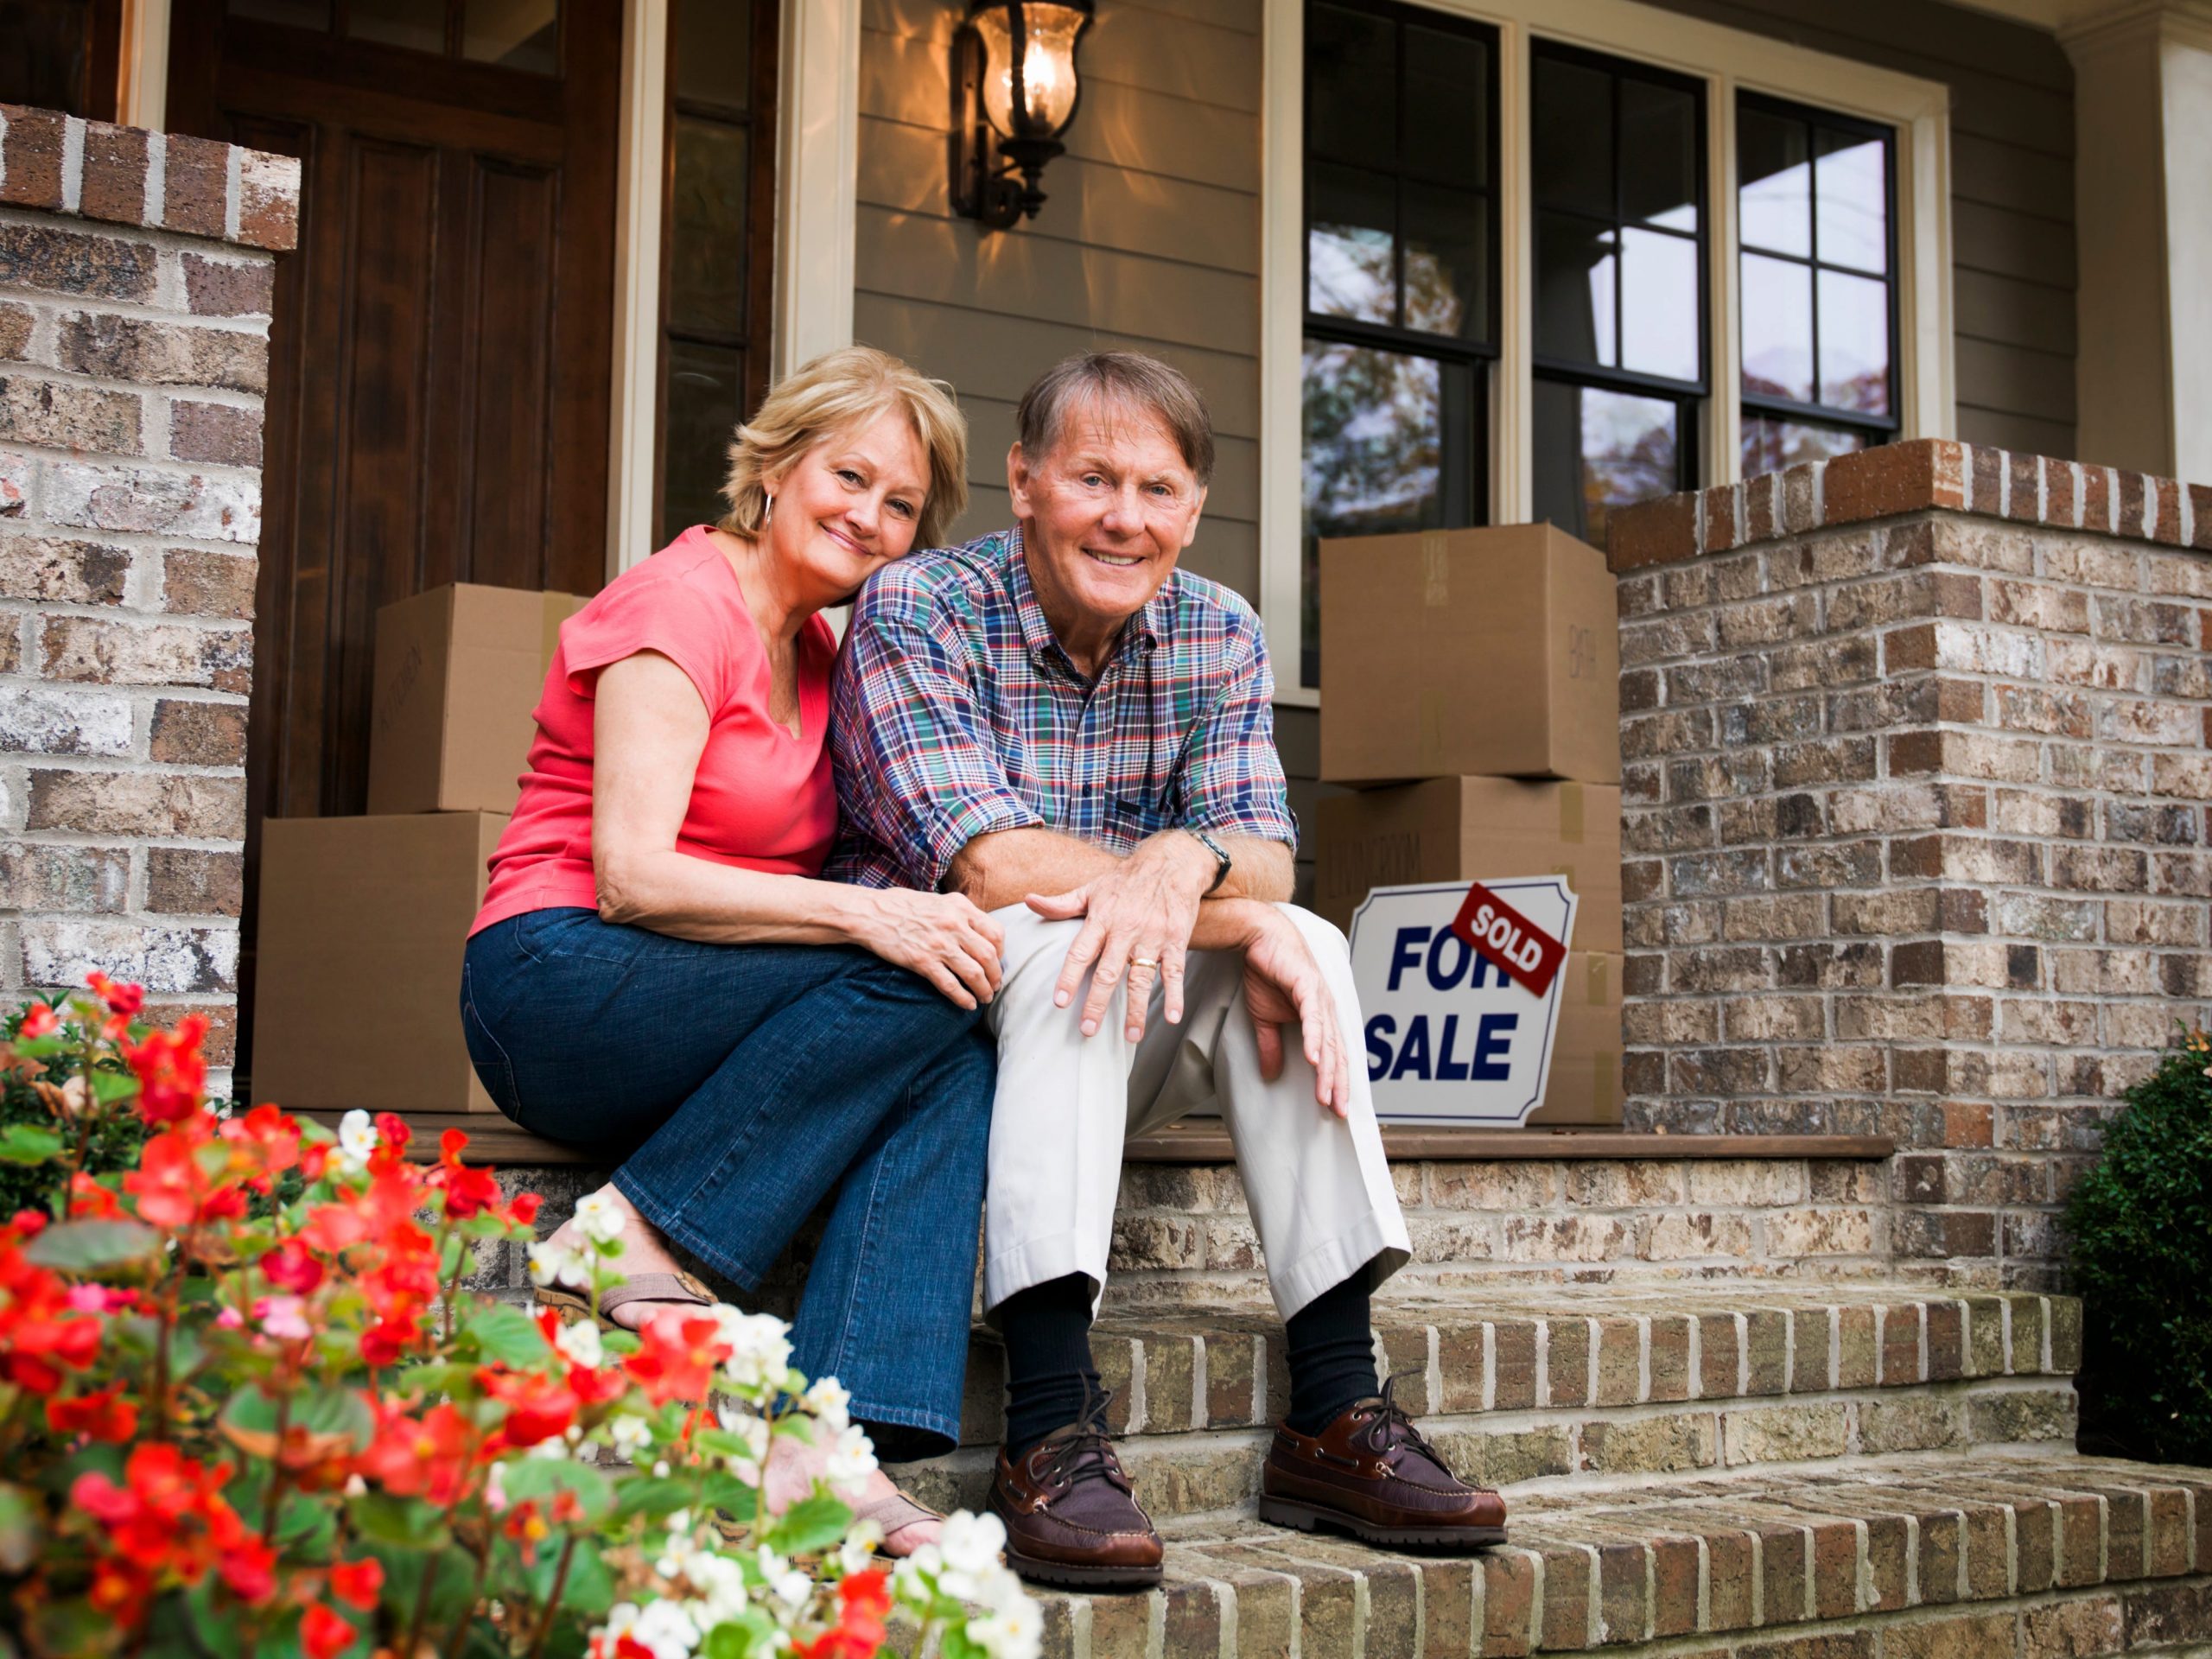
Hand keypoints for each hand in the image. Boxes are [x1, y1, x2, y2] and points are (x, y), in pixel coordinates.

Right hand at [854, 889, 1004, 1009]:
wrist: (871, 913)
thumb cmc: (902, 906)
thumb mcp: (938, 901)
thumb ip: (959, 914)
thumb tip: (978, 933)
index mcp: (960, 907)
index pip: (996, 932)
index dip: (1001, 952)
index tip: (997, 962)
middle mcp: (954, 924)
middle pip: (989, 956)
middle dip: (996, 975)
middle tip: (995, 985)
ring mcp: (939, 944)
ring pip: (975, 973)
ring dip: (984, 990)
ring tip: (984, 998)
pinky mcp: (923, 961)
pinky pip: (951, 985)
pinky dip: (963, 998)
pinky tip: (967, 1005)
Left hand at [1025, 831, 1213, 1041]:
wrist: (1171, 864)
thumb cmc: (1125, 881)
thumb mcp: (1091, 889)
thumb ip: (1061, 903)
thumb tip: (1028, 901)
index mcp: (1101, 918)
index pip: (1080, 952)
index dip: (1069, 977)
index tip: (1059, 1002)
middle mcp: (1126, 930)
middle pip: (1109, 972)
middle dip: (1097, 1003)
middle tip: (1087, 1030)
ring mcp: (1152, 937)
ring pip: (1141, 978)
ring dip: (1136, 1010)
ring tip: (1130, 1037)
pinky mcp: (1175, 941)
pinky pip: (1174, 972)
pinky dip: (1175, 995)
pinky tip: (1172, 1017)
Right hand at [1236, 908, 1351, 1116]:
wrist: (1258, 937)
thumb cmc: (1266, 972)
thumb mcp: (1264, 1017)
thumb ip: (1271, 1045)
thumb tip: (1271, 1074)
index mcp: (1319, 1016)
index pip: (1332, 1055)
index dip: (1334, 1082)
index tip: (1334, 1108)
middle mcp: (1325, 1009)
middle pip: (1336, 1053)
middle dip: (1338, 1084)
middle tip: (1338, 1111)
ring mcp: (1319, 997)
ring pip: (1327, 1041)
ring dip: (1326, 1069)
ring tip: (1325, 1094)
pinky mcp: (1307, 985)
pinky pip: (1313, 1018)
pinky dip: (1314, 1039)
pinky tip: (1314, 1060)